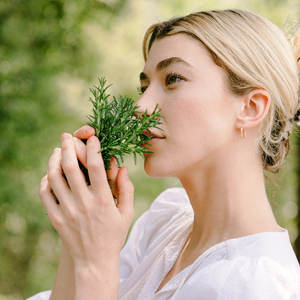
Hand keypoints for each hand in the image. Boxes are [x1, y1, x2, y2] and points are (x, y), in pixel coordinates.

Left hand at [39, 133, 133, 272]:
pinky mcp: (56, 219)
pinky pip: (45, 195)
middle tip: (67, 136)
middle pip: (71, 167)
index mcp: (103, 201)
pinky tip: (50, 173)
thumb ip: (126, 189)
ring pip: (55, 178)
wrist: (94, 262)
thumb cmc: (113, 235)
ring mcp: (67, 211)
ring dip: (54, 160)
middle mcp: (83, 203)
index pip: (96, 167)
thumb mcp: (126, 213)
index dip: (93, 149)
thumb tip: (122, 168)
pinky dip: (45, 181)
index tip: (93, 138)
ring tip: (57, 151)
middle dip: (68, 147)